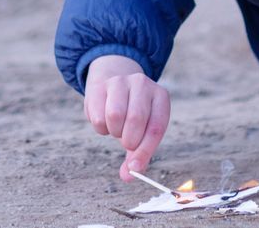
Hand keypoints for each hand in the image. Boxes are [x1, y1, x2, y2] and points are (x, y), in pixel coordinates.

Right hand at [83, 54, 170, 179]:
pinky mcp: (100, 87)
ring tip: (117, 128)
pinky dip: (100, 128)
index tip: (134, 168)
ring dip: (114, 131)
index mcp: (160, 97)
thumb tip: (128, 176)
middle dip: (129, 139)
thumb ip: (138, 155)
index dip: (145, 151)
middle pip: (136, 119)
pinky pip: (98, 117)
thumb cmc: (132, 114)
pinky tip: (105, 120)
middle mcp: (142, 84)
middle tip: (127, 142)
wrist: (113, 83)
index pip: (156, 127)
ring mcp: (121, 82)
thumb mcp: (143, 131)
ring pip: (115, 116)